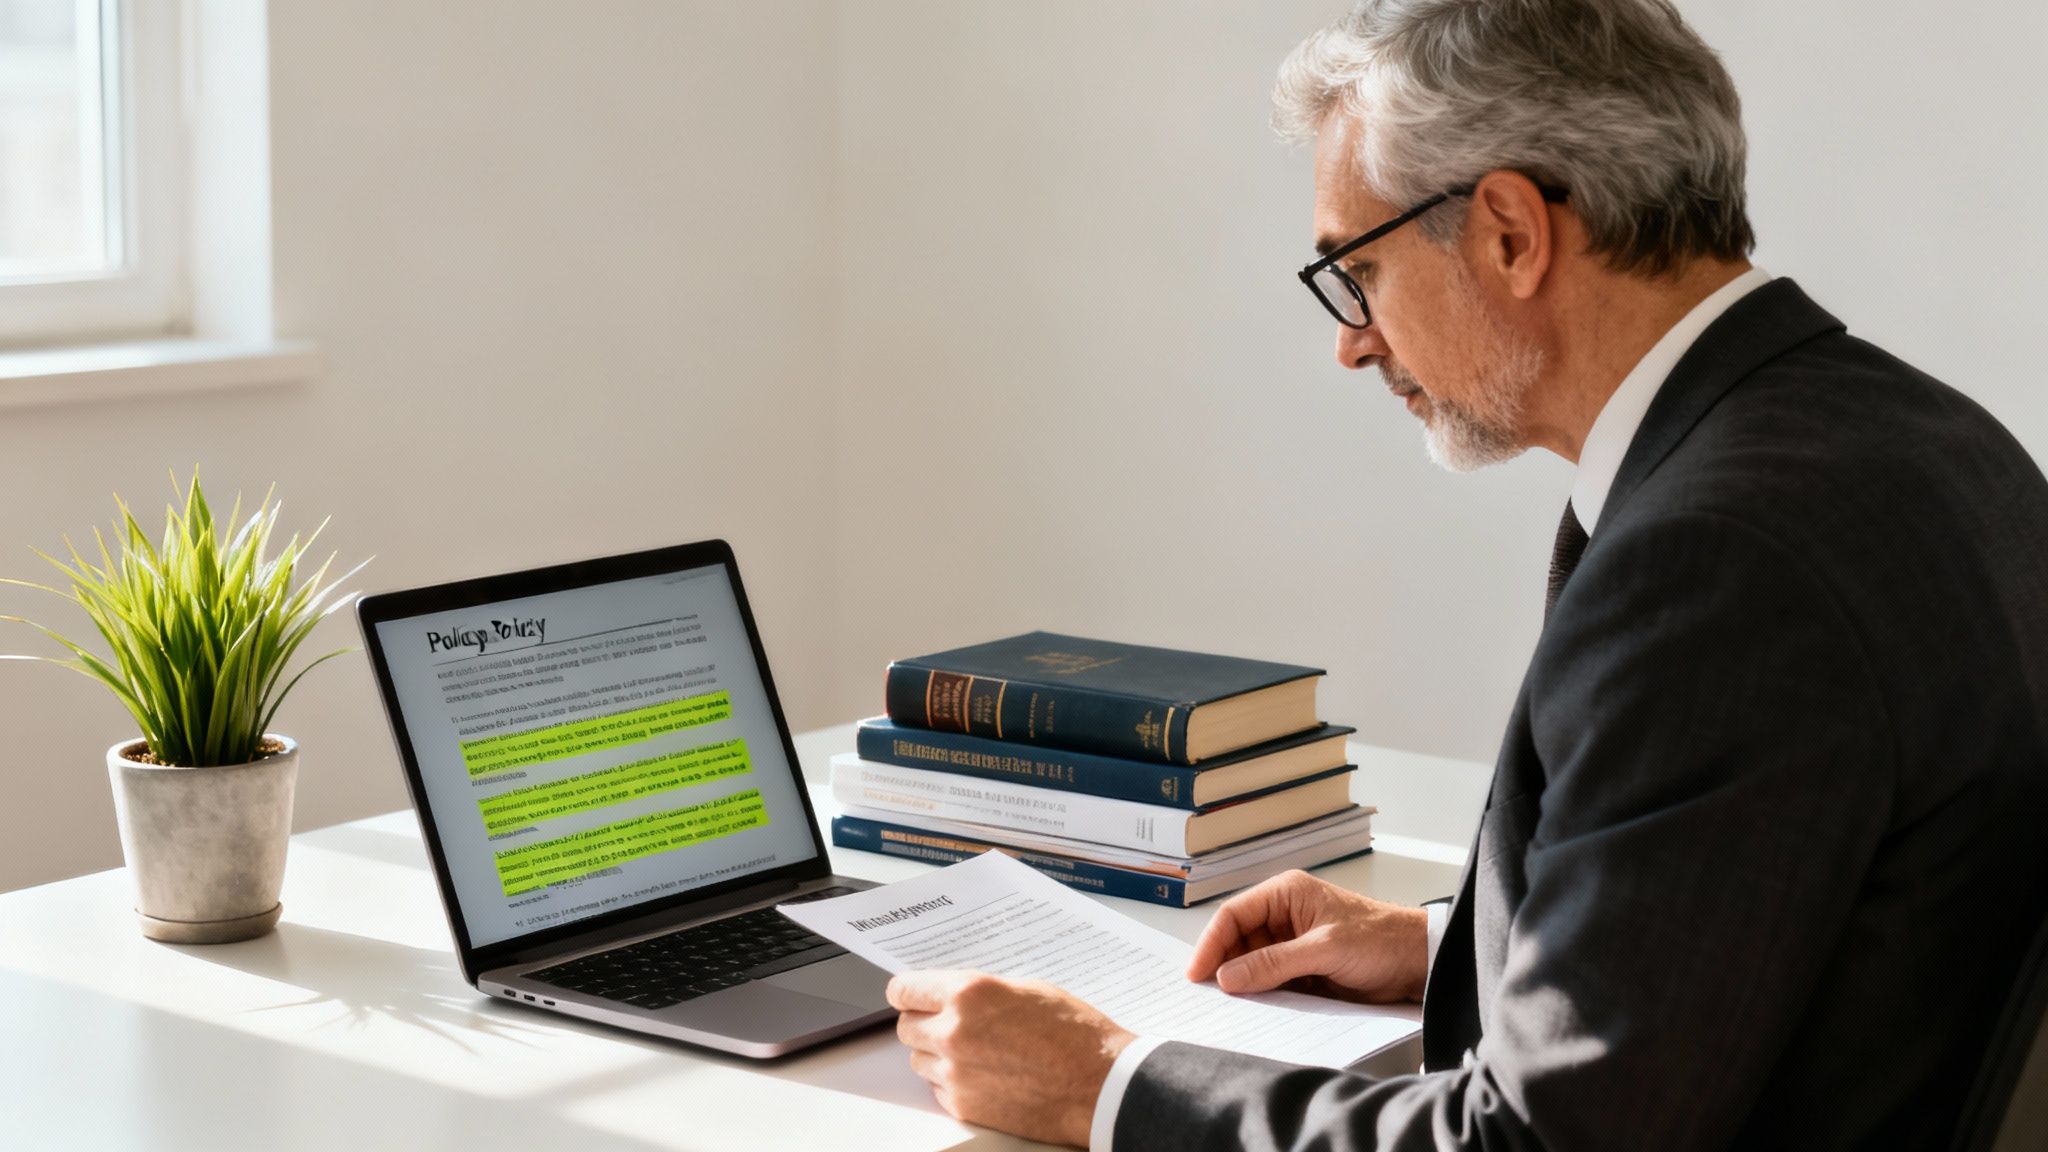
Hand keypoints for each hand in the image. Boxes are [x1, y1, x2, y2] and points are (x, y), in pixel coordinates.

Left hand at [888, 970, 1135, 1147]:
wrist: (1098, 1085)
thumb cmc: (1074, 1034)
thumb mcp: (1028, 990)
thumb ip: (982, 992)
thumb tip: (953, 995)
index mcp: (968, 994)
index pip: (904, 990)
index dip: (906, 992)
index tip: (909, 995)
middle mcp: (954, 1032)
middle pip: (905, 1027)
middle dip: (922, 1022)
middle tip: (945, 1022)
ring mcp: (956, 1073)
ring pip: (918, 1059)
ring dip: (936, 1053)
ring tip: (974, 1050)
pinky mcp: (963, 1105)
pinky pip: (937, 1089)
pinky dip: (952, 1081)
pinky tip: (984, 1073)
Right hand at [1186, 869, 1428, 1002]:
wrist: (1419, 962)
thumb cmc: (1381, 939)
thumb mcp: (1324, 949)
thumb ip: (1274, 963)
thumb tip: (1226, 977)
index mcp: (1285, 894)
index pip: (1233, 915)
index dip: (1210, 944)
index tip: (1196, 974)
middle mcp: (1284, 916)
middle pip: (1237, 941)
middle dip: (1223, 966)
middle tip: (1208, 996)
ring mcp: (1293, 944)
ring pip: (1252, 964)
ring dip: (1243, 984)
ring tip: (1230, 1007)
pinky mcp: (1304, 969)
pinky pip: (1272, 982)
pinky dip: (1262, 995)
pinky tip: (1256, 1009)